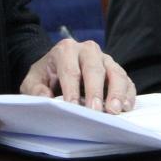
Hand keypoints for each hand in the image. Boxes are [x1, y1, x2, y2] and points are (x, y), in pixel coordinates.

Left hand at [20, 39, 135, 113]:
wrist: (57, 69)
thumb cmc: (46, 76)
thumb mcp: (33, 81)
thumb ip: (35, 89)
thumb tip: (45, 97)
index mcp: (65, 49)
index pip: (69, 70)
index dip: (71, 89)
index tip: (72, 106)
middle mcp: (87, 50)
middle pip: (94, 69)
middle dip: (95, 91)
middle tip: (95, 111)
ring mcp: (105, 59)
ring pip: (115, 72)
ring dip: (117, 92)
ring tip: (115, 110)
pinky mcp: (117, 71)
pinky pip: (127, 81)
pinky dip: (128, 94)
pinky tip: (126, 107)